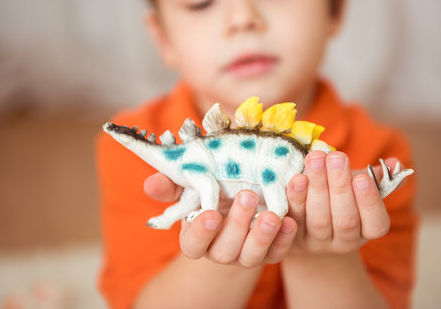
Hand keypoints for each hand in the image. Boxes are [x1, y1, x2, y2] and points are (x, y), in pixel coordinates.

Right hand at [144, 174, 297, 266]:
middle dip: (237, 225)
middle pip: (226, 250)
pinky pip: (277, 253)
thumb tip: (150, 184)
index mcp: (196, 238)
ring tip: (271, 214)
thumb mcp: (188, 187)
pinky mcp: (268, 253)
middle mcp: (219, 251)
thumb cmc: (208, 193)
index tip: (211, 213)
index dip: (201, 231)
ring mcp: (245, 255)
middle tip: (247, 196)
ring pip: (252, 256)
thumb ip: (170, 186)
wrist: (237, 201)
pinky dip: (284, 239)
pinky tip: (290, 221)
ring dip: (262, 236)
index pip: (193, 244)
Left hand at [285, 151, 397, 255]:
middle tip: (335, 157)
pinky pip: (294, 222)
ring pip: (318, 219)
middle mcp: (344, 241)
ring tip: (315, 159)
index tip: (362, 177)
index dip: (370, 202)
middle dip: (339, 186)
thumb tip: (394, 164)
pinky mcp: (292, 240)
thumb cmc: (338, 196)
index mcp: (367, 230)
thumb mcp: (357, 186)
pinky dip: (294, 201)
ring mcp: (317, 243)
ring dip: (316, 187)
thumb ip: (376, 176)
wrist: (307, 221)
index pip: (375, 223)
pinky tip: (296, 179)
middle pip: (345, 219)